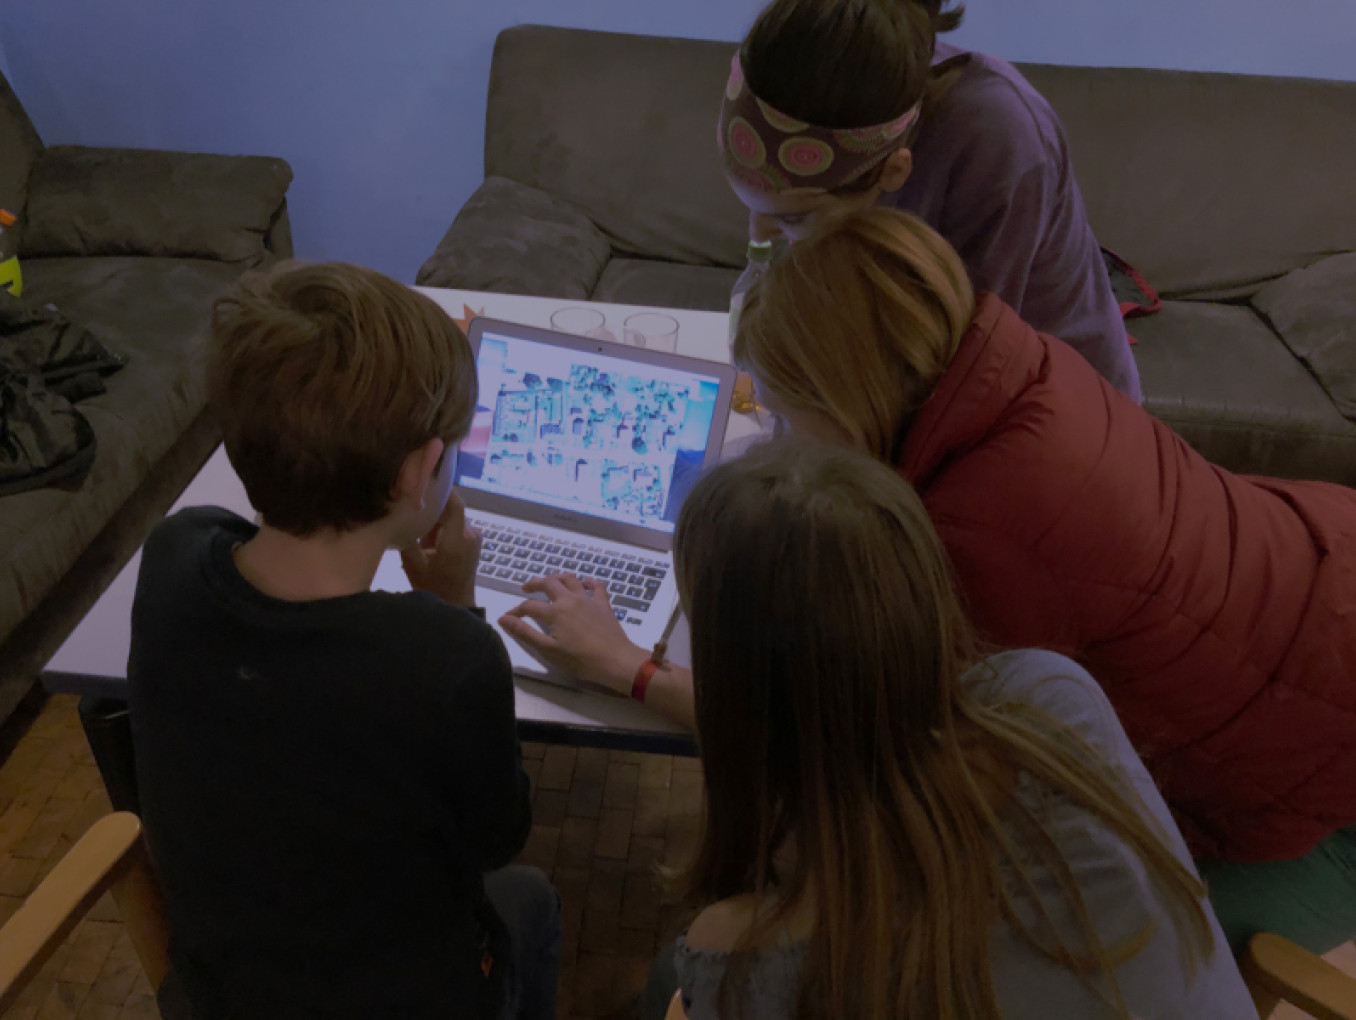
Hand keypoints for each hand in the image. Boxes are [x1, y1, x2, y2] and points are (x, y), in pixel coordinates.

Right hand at [400, 491, 480, 607]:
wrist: (456, 606)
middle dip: (430, 509)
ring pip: (450, 517)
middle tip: (408, 510)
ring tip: (416, 532)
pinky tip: (427, 541)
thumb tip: (399, 512)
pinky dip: (440, 529)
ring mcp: (474, 536)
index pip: (454, 503)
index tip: (423, 479)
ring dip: (434, 521)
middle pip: (449, 509)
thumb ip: (407, 537)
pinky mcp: (473, 541)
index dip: (441, 489)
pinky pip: (454, 526)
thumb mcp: (413, 565)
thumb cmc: (434, 587)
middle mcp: (470, 533)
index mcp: (458, 539)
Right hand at [500, 575, 648, 695]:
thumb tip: (503, 619)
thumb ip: (524, 633)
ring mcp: (588, 600)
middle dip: (534, 583)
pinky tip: (584, 583)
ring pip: (570, 579)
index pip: (529, 606)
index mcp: (555, 612)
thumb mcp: (548, 649)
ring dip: (557, 577)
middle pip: (548, 583)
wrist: (615, 660)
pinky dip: (588, 582)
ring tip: (550, 581)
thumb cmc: (580, 659)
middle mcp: (570, 600)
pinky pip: (596, 586)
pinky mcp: (603, 604)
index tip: (507, 618)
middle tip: (526, 587)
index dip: (515, 611)